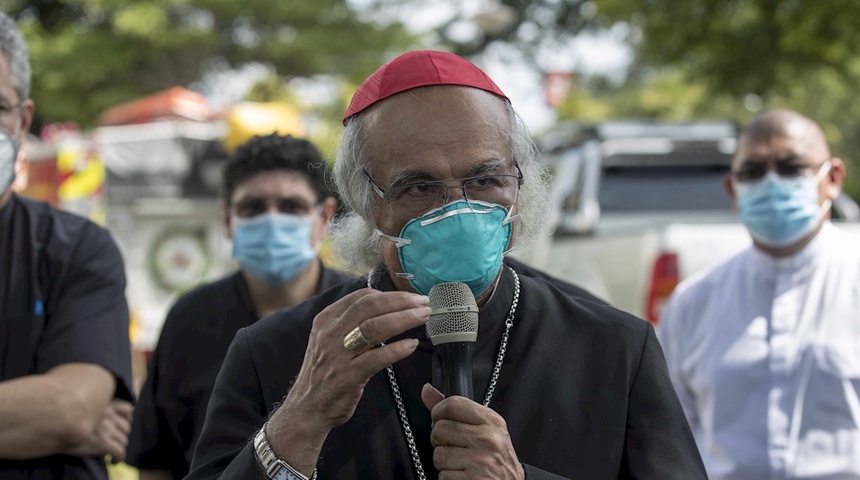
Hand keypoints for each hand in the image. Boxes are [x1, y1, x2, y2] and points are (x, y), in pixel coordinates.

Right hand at [64, 399, 132, 462]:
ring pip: (123, 440)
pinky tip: (113, 461)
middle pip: (125, 427)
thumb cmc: (58, 416)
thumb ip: (91, 405)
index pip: (126, 408)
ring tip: (111, 451)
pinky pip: (119, 451)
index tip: (119, 425)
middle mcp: (108, 414)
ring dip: (118, 446)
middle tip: (112, 441)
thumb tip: (98, 412)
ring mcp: (106, 428)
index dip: (125, 418)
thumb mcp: (77, 404)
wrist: (49, 425)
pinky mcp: (103, 442)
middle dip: (120, 435)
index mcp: (103, 403)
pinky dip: (119, 457)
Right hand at [265, 288, 429, 472]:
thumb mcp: (329, 339)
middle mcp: (330, 332)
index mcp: (327, 319)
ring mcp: (338, 354)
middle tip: (423, 303)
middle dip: (401, 301)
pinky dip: (397, 350)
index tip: (410, 297)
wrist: (307, 408)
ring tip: (422, 317)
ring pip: (375, 327)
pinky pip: (377, 358)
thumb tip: (386, 307)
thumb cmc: (325, 373)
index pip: (362, 296)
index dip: (390, 294)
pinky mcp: (347, 375)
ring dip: (403, 319)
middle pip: (370, 306)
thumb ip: (351, 323)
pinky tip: (411, 346)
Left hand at [422, 384, 524, 479]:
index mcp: (491, 421)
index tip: (440, 420)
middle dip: (440, 441)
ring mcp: (481, 460)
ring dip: (444, 463)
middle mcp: (488, 438)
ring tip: (461, 463)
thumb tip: (427, 390)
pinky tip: (463, 475)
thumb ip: (454, 410)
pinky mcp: (474, 479)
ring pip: (438, 455)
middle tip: (454, 447)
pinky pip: (443, 475)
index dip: (438, 412)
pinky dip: (449, 478)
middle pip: (440, 429)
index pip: (453, 404)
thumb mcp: (482, 429)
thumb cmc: (495, 459)